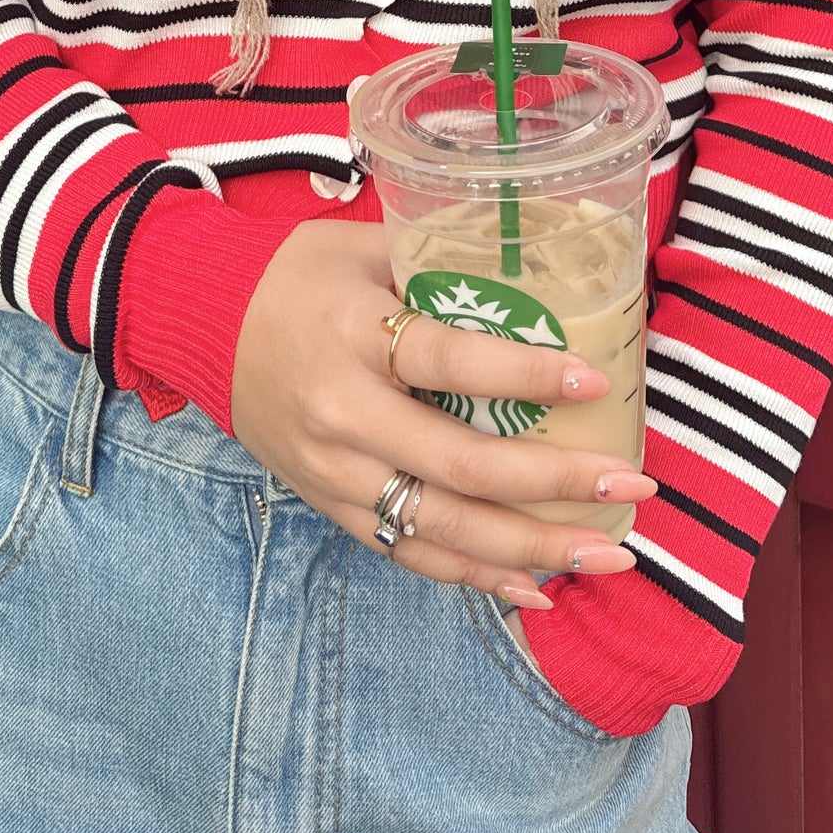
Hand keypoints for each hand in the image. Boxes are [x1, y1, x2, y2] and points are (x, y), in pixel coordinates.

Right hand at [230, 219, 655, 612]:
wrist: (202, 321)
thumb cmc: (295, 273)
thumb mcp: (363, 247)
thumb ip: (440, 264)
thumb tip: (536, 278)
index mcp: (355, 333)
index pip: (448, 359)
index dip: (524, 372)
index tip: (593, 381)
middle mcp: (345, 412)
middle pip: (459, 465)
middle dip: (554, 483)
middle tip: (630, 482)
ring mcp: (336, 471)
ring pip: (442, 528)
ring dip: (532, 549)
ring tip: (608, 555)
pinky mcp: (331, 504)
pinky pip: (410, 554)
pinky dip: (476, 575)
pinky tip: (537, 585)